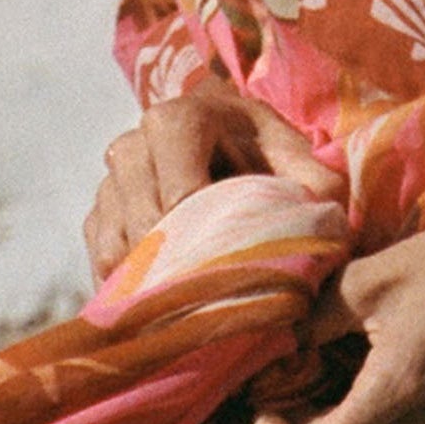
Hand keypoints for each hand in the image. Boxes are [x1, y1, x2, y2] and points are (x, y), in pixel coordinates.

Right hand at [83, 81, 343, 282]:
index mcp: (177, 121)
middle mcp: (131, 146)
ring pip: (119, 247)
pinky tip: (165, 301)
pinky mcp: (96, 216)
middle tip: (219, 298)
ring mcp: (108, 183)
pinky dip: (132, 287)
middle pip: (146, 225)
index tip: (239, 269)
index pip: (181, 194)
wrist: (223, 139)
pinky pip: (103, 261)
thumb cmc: (260, 149)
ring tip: (195, 302)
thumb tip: (327, 218)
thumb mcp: (292, 155)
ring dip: (155, 280)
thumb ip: (315, 180)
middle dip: (183, 264)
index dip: (210, 237)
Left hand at [248, 200, 424, 423]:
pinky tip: (401, 363)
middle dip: (310, 414)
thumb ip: (310, 324)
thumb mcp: (367, 278)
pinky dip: (388, 412)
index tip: (266, 407)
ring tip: (359, 354)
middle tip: (301, 366)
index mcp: (400, 388)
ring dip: (351, 410)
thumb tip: (275, 353)